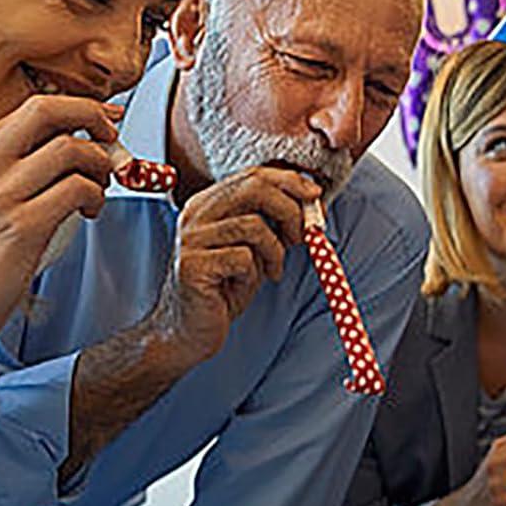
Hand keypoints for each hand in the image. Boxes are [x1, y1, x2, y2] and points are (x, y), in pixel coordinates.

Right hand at [0, 94, 122, 355]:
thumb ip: (21, 167)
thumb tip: (79, 140)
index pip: (33, 107)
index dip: (80, 108)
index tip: (106, 120)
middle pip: (47, 110)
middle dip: (93, 117)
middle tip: (112, 140)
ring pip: (70, 148)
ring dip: (100, 166)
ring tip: (98, 190)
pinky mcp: (20, 226)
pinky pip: (77, 188)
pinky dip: (96, 196)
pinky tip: (90, 212)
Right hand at [145, 167, 320, 365]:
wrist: (189, 330)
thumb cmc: (225, 288)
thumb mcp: (255, 248)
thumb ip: (273, 221)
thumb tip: (311, 198)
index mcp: (208, 203)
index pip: (254, 175)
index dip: (290, 181)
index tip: (316, 196)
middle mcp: (195, 214)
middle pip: (255, 189)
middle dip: (290, 210)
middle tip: (302, 237)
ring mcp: (190, 238)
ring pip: (254, 225)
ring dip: (275, 252)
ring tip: (271, 271)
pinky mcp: (192, 265)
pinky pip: (243, 258)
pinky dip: (254, 274)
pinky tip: (242, 286)